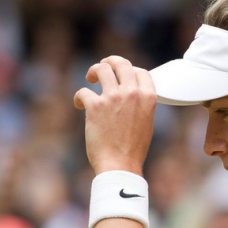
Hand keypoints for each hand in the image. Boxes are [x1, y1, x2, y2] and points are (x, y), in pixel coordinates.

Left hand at [73, 55, 156, 175]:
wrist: (120, 165)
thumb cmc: (132, 149)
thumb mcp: (146, 122)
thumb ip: (140, 104)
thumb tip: (129, 92)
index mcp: (148, 97)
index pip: (141, 71)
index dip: (129, 70)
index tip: (121, 75)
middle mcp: (132, 93)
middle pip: (121, 64)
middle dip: (110, 61)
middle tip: (102, 67)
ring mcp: (113, 97)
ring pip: (101, 69)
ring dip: (93, 71)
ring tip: (90, 79)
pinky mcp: (95, 105)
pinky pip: (84, 91)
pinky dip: (79, 97)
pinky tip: (79, 105)